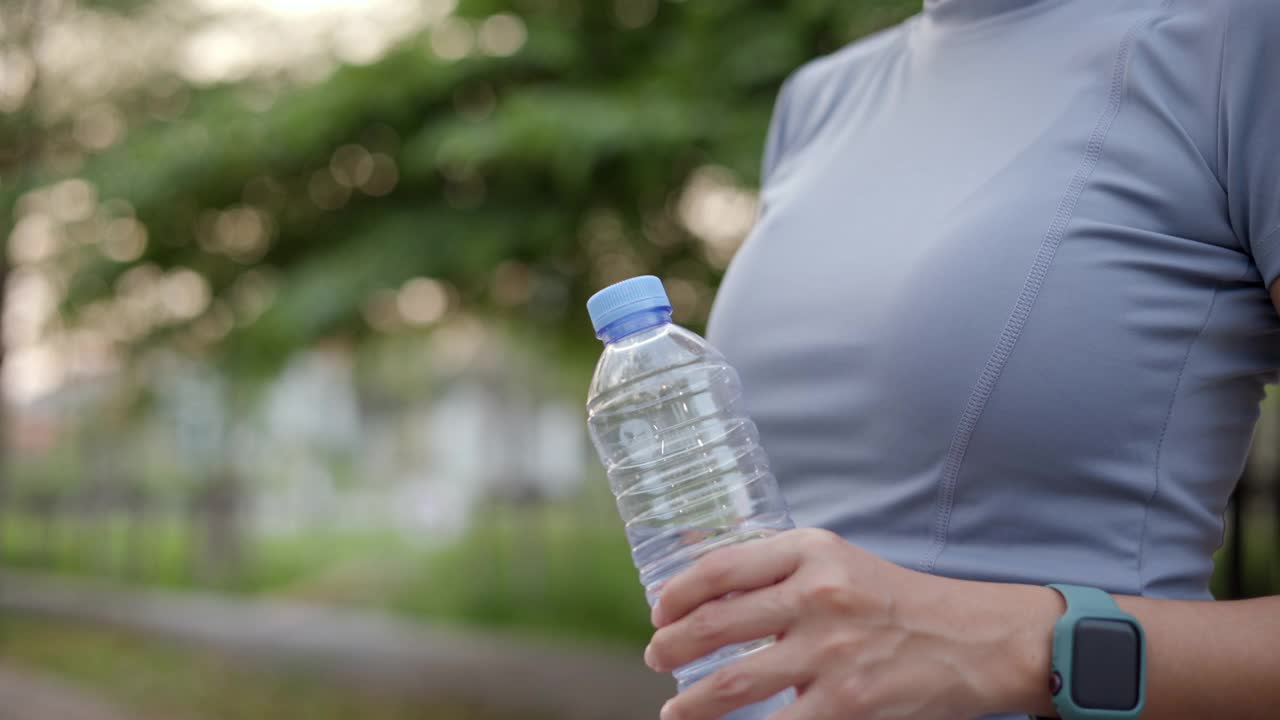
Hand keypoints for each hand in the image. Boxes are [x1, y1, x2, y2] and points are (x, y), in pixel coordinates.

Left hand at [644, 528, 1060, 719]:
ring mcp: (829, 650)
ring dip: (692, 702)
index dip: (677, 593)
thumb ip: (780, 570)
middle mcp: (816, 594)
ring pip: (733, 682)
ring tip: (675, 711)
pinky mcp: (847, 701)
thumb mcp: (838, 562)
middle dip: (672, 646)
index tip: (660, 611)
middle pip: (716, 624)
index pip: (720, 567)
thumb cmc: (899, 601)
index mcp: (810, 551)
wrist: (976, 639)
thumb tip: (708, 588)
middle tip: (656, 657)